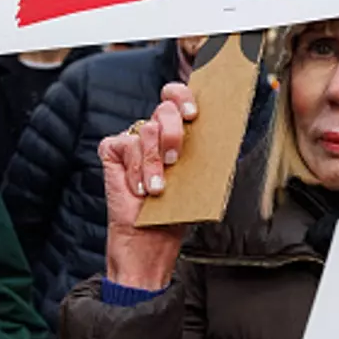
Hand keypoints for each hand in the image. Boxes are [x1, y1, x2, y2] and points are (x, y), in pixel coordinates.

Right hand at [101, 83, 197, 290]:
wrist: (151, 242)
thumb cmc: (175, 211)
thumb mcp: (198, 177)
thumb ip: (204, 150)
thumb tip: (225, 130)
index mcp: (178, 133)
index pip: (178, 96)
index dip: (183, 96)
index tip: (193, 114)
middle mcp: (156, 134)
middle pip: (164, 108)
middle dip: (173, 133)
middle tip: (175, 160)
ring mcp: (133, 142)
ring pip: (145, 130)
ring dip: (153, 163)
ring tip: (157, 187)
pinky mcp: (113, 152)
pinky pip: (123, 146)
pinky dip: (133, 171)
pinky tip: (138, 190)